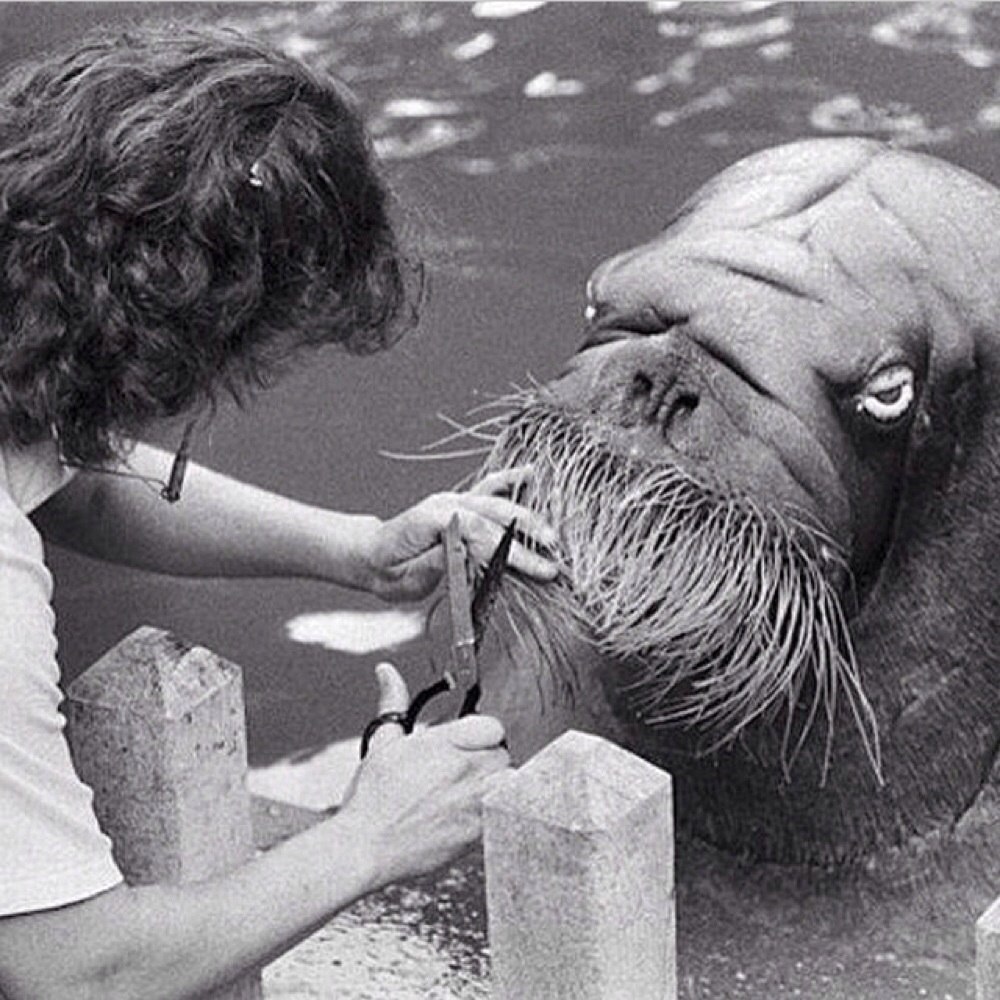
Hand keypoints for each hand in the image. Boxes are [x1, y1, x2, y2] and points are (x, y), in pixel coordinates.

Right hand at [339, 663, 509, 887]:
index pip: (493, 727)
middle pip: (502, 755)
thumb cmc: (372, 798)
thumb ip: (393, 702)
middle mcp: (465, 769)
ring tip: (474, 795)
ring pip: (510, 783)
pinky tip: (474, 817)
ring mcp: (475, 801)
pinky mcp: (478, 832)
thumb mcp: (383, 742)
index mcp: (445, 742)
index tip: (469, 745)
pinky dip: (497, 814)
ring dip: (498, 786)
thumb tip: (387, 672)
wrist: (366, 846)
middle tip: (466, 773)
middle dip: (487, 761)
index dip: (482, 735)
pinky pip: (505, 815)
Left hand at [354, 466, 558, 601]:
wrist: (372, 556)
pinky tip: (531, 474)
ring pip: (496, 501)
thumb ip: (434, 565)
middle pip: (494, 515)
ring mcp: (454, 500)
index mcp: (432, 521)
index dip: (510, 552)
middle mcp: (446, 504)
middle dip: (527, 536)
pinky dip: (510, 481)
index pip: (479, 533)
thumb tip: (463, 555)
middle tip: (554, 558)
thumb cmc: (389, 572)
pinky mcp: (460, 503)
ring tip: (552, 535)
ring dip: (527, 517)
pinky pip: (488, 487)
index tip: (538, 569)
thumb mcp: (406, 579)